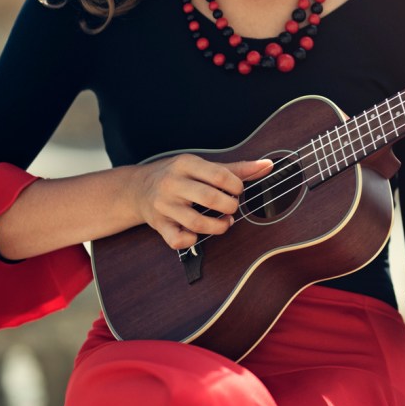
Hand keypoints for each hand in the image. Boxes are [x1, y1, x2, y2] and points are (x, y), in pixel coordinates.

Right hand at [130, 154, 271, 249]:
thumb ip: (236, 168)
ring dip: (218, 227)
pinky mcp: (159, 225)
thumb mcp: (202, 166)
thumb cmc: (177, 176)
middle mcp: (173, 184)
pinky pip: (177, 240)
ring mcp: (164, 206)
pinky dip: (191, 240)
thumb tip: (267, 166)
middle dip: (229, 206)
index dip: (237, 186)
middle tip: (232, 207)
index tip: (238, 190)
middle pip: (210, 198)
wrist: (137, 189)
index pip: (220, 175)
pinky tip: (198, 234)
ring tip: (225, 222)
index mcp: (186, 164)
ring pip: (196, 222)